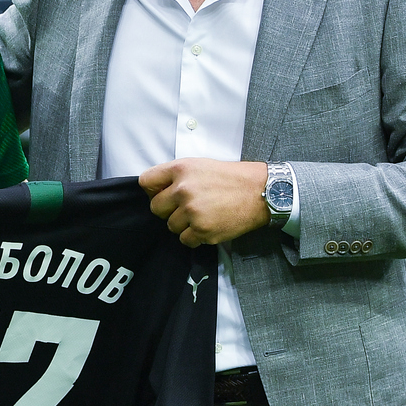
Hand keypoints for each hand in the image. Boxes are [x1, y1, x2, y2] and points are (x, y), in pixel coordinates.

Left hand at [139, 158, 268, 246]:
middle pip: (155, 208)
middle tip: (186, 207)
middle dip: (168, 209)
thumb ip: (174, 175)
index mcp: (180, 169)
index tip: (162, 193)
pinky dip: (194, 237)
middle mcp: (183, 190)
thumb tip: (153, 190)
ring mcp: (192, 212)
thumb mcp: (199, 165)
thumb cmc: (230, 178)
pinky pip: (185, 240)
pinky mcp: (203, 231)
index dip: (152, 190)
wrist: (260, 193)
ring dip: (183, 224)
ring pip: (171, 226)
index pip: (145, 182)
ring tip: (202, 215)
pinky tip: (207, 226)